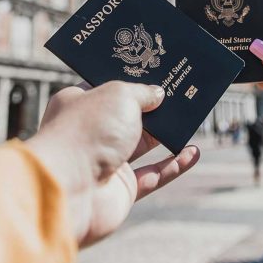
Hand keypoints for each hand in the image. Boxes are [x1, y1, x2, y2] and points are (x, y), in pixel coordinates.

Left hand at [24, 82, 200, 247]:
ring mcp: (106, 163)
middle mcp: (90, 134)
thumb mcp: (119, 95)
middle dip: (155, 108)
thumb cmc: (86, 133)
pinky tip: (194, 153)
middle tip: (182, 95)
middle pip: (129, 118)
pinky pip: (155, 175)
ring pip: (144, 146)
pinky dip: (175, 165)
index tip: (157, 73)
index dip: (132, 81)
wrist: (69, 189)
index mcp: (78, 106)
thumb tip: (158, 94)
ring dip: (168, 136)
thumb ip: (143, 92)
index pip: (107, 89)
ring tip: (193, 121)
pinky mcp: (122, 190)